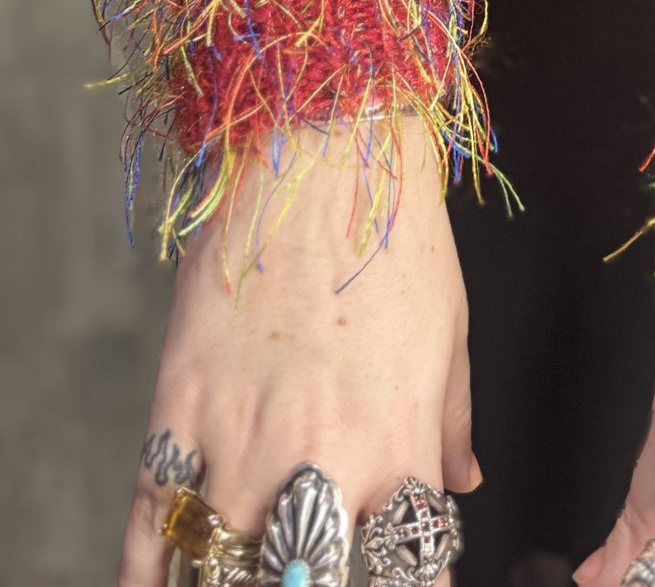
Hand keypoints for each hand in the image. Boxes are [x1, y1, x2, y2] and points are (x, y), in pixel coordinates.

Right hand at [120, 118, 479, 585]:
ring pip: (224, 570)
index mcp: (399, 447)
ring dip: (236, 581)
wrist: (324, 149)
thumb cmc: (395, 230)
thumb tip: (463, 480)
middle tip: (309, 574)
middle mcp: (321, 462)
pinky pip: (153, 526)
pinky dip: (152, 574)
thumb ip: (450, 421)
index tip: (398, 583)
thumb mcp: (449, 329)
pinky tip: (164, 586)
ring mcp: (241, 443)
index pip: (409, 572)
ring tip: (247, 575)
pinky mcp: (179, 411)